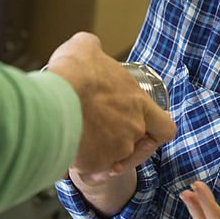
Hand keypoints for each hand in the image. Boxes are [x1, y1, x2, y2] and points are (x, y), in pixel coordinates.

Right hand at [47, 33, 175, 175]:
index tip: (144, 128)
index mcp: (138, 104)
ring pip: (114, 160)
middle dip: (120, 141)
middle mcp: (132, 130)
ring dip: (101, 153)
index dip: (156, 131)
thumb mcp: (86, 47)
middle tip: (100, 130)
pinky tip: (72, 153)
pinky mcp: (95, 165)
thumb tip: (89, 48)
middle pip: (137, 146)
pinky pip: (93, 171)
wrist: (54, 100)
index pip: (165, 128)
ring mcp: (116, 150)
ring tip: (82, 139)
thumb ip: (94, 49)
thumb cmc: (74, 73)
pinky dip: (84, 165)